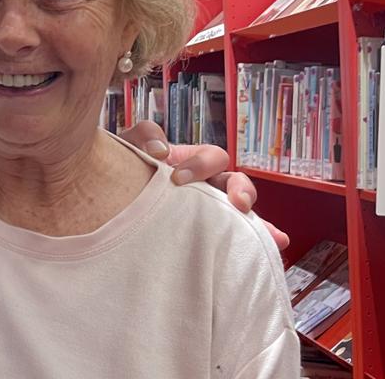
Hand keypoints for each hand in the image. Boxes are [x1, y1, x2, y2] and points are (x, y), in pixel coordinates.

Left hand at [121, 121, 289, 250]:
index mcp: (193, 162)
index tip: (178, 178)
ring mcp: (208, 212)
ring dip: (259, 222)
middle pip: (236, 183)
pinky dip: (257, 242)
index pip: (212, 157)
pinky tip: (275, 248)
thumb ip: (144, 137)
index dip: (201, 164)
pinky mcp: (204, 236)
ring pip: (241, 214)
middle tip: (239, 204)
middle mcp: (207, 186)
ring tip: (274, 236)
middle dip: (242, 191)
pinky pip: (235, 238)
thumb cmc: (125, 167)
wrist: (109, 194)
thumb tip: (161, 151)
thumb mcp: (130, 145)